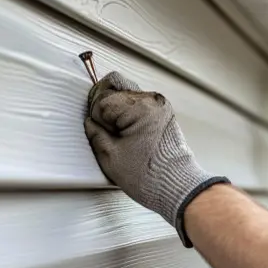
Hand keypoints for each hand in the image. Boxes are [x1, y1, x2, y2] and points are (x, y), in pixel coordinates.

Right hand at [83, 71, 228, 246]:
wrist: (177, 186)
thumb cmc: (149, 176)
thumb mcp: (110, 157)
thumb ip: (95, 133)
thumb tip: (90, 122)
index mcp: (139, 108)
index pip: (103, 99)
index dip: (96, 117)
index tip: (101, 132)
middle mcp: (152, 100)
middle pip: (115, 82)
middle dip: (103, 101)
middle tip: (101, 122)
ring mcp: (160, 104)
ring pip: (126, 89)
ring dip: (116, 105)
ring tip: (117, 130)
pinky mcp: (164, 112)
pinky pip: (139, 100)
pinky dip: (128, 110)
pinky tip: (127, 130)